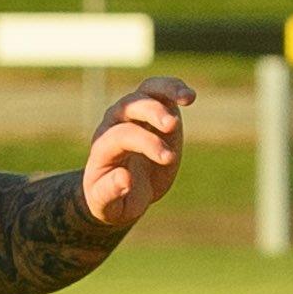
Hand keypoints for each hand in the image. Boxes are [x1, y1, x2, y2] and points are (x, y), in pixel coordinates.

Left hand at [80, 76, 196, 231]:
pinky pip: (161, 91)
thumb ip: (110, 192)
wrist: (123, 193)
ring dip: (166, 91)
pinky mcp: (154, 112)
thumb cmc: (114, 200)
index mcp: (103, 148)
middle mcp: (115, 125)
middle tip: (173, 126)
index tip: (168, 158)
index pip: (120, 135)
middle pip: (129, 106)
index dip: (144, 142)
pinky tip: (190, 96)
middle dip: (151, 112)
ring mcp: (134, 115)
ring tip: (187, 98)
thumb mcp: (107, 205)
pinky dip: (175, 88)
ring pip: (145, 91)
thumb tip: (124, 178)